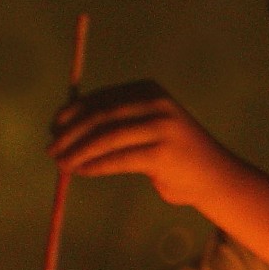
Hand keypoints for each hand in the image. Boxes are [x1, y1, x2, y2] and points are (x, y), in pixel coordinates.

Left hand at [48, 80, 238, 207]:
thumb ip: (113, 122)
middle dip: (70, 135)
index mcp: (149, 90)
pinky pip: (118, 159)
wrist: (216, 179)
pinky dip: (95, 166)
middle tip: (51, 150)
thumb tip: (62, 126)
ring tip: (62, 165)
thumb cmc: (174, 155)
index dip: (71, 113)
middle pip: (100, 116)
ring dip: (78, 153)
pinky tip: (83, 172)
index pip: (100, 98)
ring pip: (106, 138)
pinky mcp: (163, 154)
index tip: (53, 129)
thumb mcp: (146, 127)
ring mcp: (162, 128)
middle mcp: (157, 103)